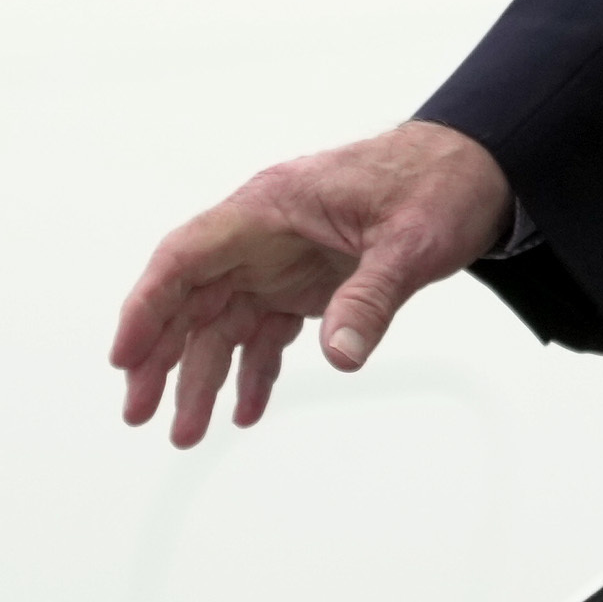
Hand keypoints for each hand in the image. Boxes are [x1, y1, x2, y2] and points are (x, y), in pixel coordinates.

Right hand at [110, 119, 514, 446]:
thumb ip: (371, 298)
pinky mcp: (307, 281)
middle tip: (139, 414)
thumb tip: (340, 357)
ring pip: (224, 322)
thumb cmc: (440, 184)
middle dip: (161, 357)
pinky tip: (246, 411)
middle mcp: (264, 232)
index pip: (187, 255)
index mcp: (272, 206)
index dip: (148, 305)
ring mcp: (282, 258)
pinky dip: (254, 371)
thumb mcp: (412, 241)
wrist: (479, 168)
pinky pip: (265, 330)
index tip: (123, 356)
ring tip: (186, 433)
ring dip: (203, 377)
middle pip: (192, 297)